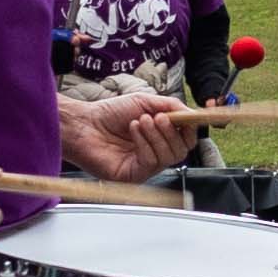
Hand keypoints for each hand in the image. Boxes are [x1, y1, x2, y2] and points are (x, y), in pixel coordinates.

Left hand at [62, 92, 187, 182]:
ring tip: (140, 121)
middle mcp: (155, 152)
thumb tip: (192, 113)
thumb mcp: (145, 101)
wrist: (84, 124)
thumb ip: (171, 105)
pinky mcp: (134, 174)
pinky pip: (151, 162)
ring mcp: (145, 165)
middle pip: (182, 150)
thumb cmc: (109, 113)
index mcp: (160, 136)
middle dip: (172, 131)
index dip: (190, 129)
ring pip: (168, 156)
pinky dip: (144, 143)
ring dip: (156, 135)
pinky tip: (132, 131)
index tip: (187, 118)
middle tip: (158, 118)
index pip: (186, 139)